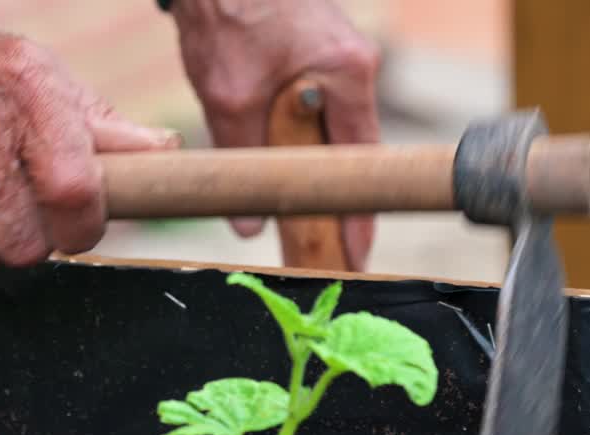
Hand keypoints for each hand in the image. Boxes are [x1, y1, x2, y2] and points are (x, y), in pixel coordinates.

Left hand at [171, 0, 380, 269]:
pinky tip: (271, 158)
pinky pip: (309, 108)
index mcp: (346, 73)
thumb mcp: (228, 95)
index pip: (361, 161)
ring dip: (305, 165)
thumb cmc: (228, 9)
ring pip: (325, 130)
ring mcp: (335, 54)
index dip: (357, 214)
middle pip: (347, 149)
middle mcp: (352, 64)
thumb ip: (242, 157)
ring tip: (288, 211)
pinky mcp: (311, 50)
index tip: (354, 255)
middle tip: (317, 248)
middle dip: (329, 197)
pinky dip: (292, 137)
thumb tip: (249, 222)